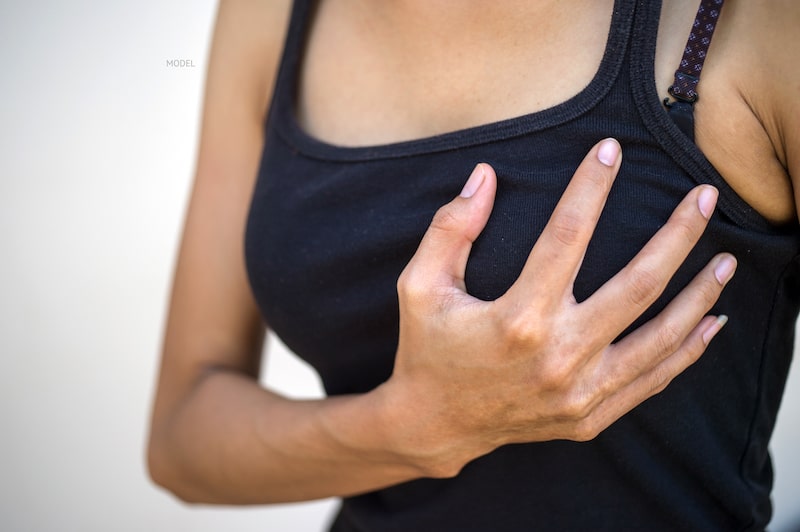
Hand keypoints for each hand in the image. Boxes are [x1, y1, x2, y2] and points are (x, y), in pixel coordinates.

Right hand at [381, 138, 735, 476]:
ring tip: (727, 258)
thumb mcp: (419, 285)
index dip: (590, 188)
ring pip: (659, 337)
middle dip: (677, 235)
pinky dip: (687, 350)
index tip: (610, 150)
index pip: (566, 237)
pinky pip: (652, 380)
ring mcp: (579, 392)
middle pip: (638, 285)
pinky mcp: (589, 416)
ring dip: (699, 294)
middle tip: (705, 196)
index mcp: (516, 319)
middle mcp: (557, 356)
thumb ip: (451, 229)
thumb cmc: (427, 349)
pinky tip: (712, 322)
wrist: (434, 426)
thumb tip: (485, 176)